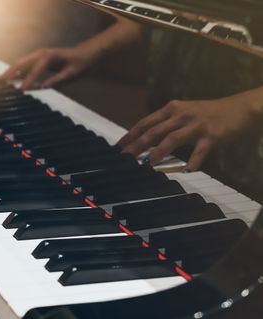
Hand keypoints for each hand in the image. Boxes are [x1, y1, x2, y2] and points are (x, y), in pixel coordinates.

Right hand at [1, 46, 95, 89]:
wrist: (84, 54)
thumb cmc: (80, 64)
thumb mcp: (72, 74)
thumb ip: (57, 80)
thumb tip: (44, 87)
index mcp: (50, 56)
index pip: (35, 70)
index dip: (28, 81)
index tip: (21, 91)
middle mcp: (42, 53)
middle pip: (21, 63)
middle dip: (10, 73)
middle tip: (0, 84)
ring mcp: (38, 55)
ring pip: (20, 63)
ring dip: (10, 72)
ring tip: (0, 83)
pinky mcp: (38, 59)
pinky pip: (24, 66)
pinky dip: (16, 72)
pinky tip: (10, 80)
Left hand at [118, 93, 261, 170]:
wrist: (239, 108)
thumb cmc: (209, 112)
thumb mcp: (184, 112)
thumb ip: (166, 123)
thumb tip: (145, 138)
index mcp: (172, 109)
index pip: (146, 122)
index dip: (131, 134)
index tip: (119, 146)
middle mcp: (181, 116)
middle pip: (154, 131)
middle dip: (137, 145)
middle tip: (125, 157)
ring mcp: (196, 126)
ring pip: (172, 139)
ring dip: (158, 152)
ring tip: (148, 163)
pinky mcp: (212, 136)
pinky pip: (200, 151)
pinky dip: (193, 161)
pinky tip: (186, 170)